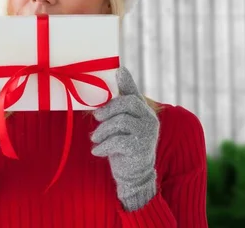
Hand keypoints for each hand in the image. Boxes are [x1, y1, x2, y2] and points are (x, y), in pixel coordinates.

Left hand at [90, 67, 159, 210]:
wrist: (134, 174)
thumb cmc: (124, 145)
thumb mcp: (120, 127)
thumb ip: (116, 110)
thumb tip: (102, 95)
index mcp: (144, 111)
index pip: (134, 93)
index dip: (127, 82)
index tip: (119, 70)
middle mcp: (149, 119)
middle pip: (127, 104)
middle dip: (108, 109)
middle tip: (96, 117)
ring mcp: (147, 134)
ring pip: (120, 122)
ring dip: (102, 130)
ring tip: (94, 138)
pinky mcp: (140, 148)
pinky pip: (117, 141)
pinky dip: (104, 146)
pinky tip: (97, 151)